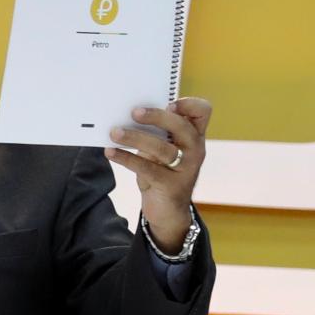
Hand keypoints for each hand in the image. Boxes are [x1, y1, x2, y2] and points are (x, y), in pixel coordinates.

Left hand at [104, 97, 210, 253]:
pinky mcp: (171, 186)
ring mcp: (186, 169)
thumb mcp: (161, 150)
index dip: (188, 104)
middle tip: (134, 113)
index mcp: (194, 136)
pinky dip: (126, 158)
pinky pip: (146, 168)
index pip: (203, 112)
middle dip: (156, 116)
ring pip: (161, 148)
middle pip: (181, 126)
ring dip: (135, 137)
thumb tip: (126, 115)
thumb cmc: (162, 172)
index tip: (168, 103)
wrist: (168, 211)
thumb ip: (155, 132)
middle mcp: (195, 150)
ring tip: (114, 133)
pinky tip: (110, 152)